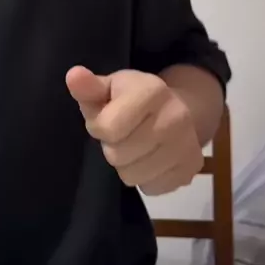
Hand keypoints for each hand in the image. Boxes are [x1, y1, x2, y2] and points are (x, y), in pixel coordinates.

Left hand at [66, 66, 202, 195]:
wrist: (179, 111)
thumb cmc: (132, 99)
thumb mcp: (108, 87)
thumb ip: (88, 86)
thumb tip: (73, 76)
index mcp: (153, 90)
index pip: (108, 128)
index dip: (99, 127)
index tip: (106, 119)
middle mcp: (176, 117)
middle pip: (118, 155)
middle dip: (113, 147)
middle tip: (123, 134)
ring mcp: (187, 145)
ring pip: (133, 176)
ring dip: (127, 165)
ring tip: (136, 147)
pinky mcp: (191, 169)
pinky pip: (151, 188)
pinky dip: (146, 178)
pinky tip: (151, 159)